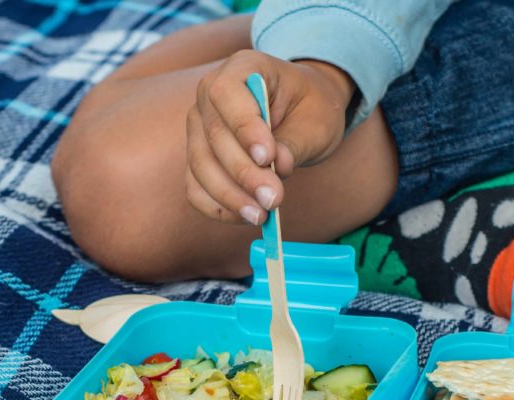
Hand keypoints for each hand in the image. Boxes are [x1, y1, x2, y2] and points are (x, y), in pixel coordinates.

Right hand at [185, 49, 353, 224]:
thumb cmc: (312, 109)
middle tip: (273, 198)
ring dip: (229, 196)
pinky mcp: (200, 157)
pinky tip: (245, 216)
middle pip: (214, 136)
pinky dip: (217, 207)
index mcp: (243, 68)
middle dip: (244, 173)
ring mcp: (200, 126)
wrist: (303, 113)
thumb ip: (296, 141)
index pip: (226, 93)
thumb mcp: (318, 120)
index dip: (244, 127)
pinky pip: (196, 186)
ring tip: (262, 216)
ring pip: (200, 165)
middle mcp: (210, 94)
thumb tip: (278, 167)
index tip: (268, 157)